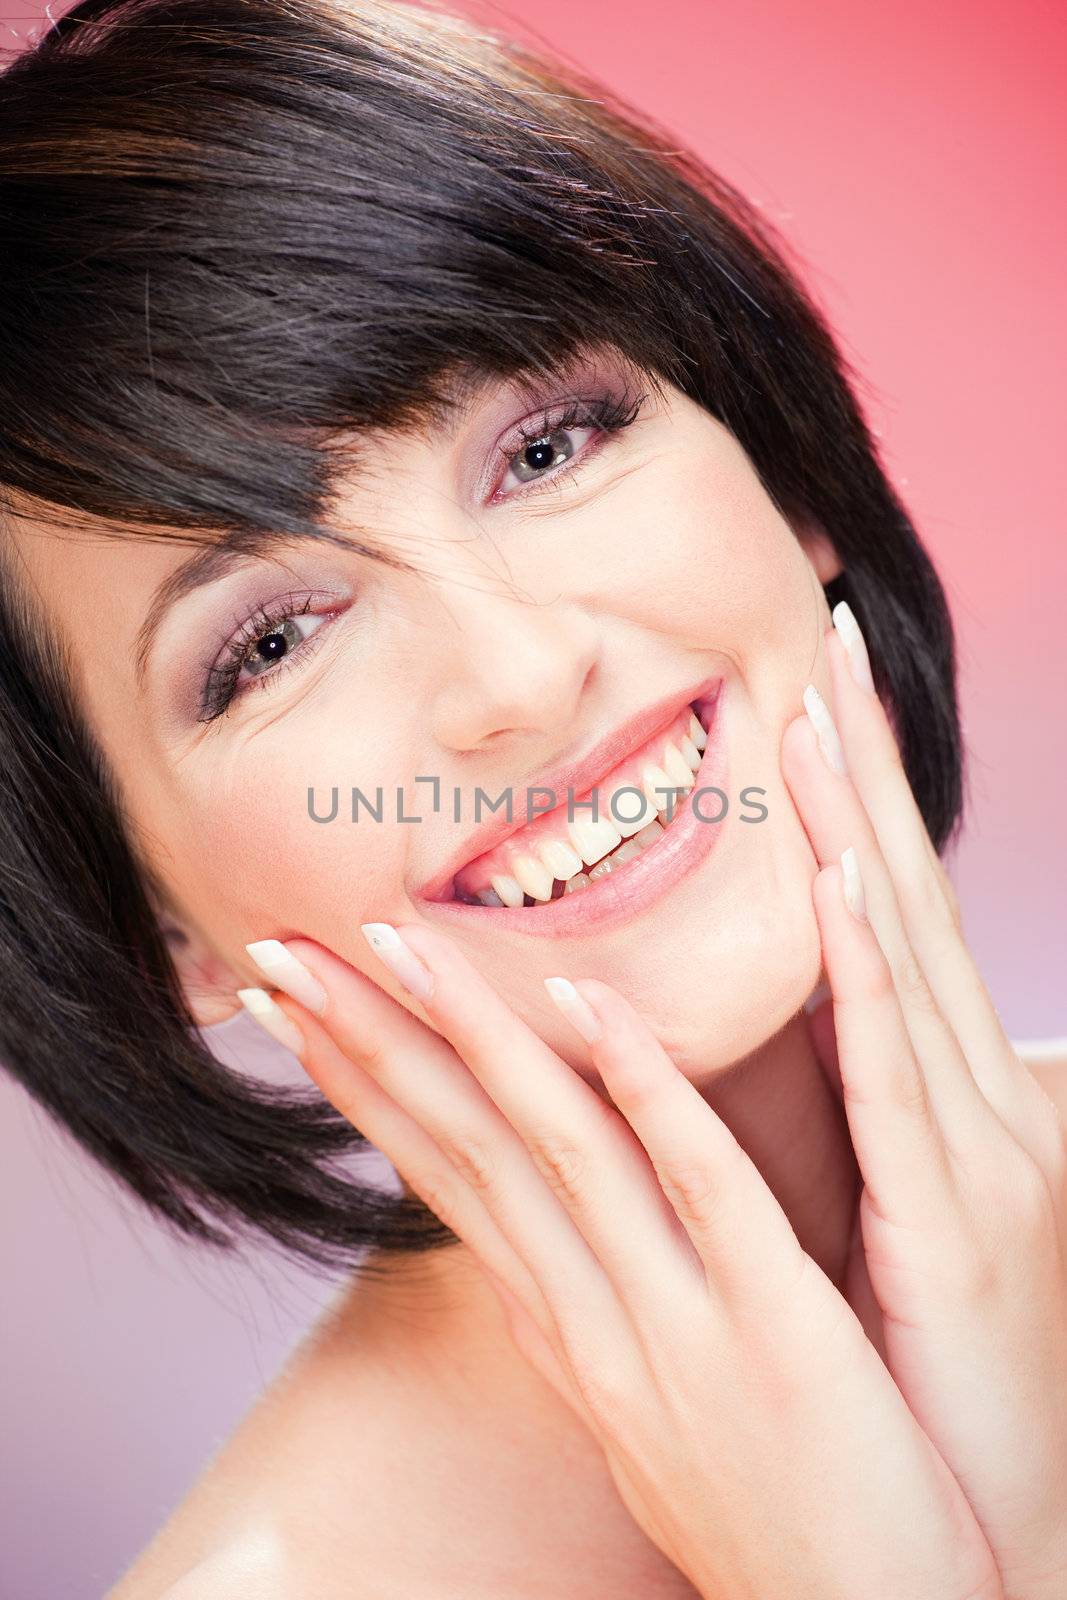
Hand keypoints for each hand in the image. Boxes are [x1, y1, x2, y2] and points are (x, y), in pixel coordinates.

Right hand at [244, 945, 999, 1585]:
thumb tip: (536, 1242)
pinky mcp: (777, 1331)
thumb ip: (592, 1307)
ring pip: (555, 1149)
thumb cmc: (778, 1510)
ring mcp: (675, 1326)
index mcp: (564, 1330)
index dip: (365, 1088)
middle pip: (465, 1151)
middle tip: (283, 953)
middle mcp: (593, 1322)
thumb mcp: (648, 1406)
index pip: (445, 1181)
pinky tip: (586, 1000)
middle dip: (368, 1044)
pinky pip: (701, 1184)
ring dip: (472, 1034)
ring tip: (401, 942)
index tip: (300, 1009)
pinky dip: (643, 1084)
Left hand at [777, 603, 1066, 1599]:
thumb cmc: (939, 1362)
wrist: (991, 1524)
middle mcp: (975, 1101)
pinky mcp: (955, 1221)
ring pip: (904, 958)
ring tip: (813, 716)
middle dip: (864, 774)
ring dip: (859, 832)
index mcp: (949, 1097)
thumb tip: (820, 1036)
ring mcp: (976, 1153)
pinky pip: (900, 1074)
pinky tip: (841, 881)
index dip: (857, 807)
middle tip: (822, 650)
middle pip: (904, 904)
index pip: (891, 922)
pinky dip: (871, 973)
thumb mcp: (900, 1213)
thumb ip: (867, 1115)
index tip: (810, 702)